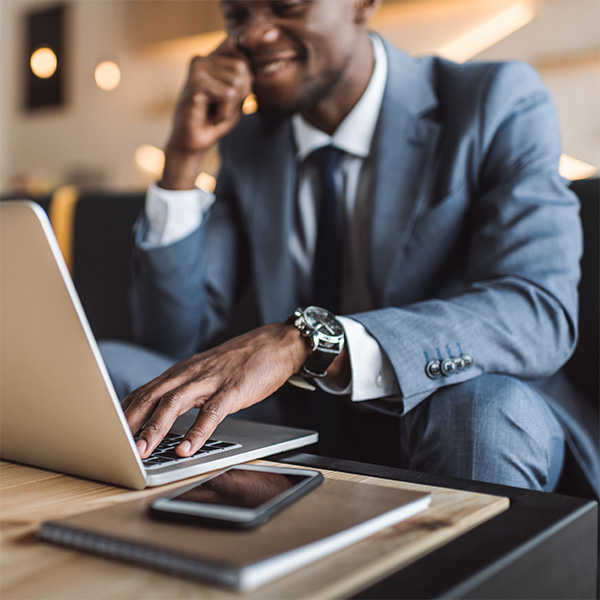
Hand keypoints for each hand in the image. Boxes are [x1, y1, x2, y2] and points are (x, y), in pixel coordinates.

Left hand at [122, 324, 309, 458]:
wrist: (275, 343)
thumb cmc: (240, 362)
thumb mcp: (205, 373)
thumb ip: (183, 390)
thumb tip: (159, 413)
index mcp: (182, 372)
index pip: (144, 392)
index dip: (123, 413)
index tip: (105, 433)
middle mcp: (190, 373)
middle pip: (151, 396)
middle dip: (129, 422)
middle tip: (113, 447)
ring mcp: (211, 380)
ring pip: (175, 403)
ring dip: (155, 428)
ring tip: (143, 451)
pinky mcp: (233, 389)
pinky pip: (212, 412)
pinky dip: (197, 431)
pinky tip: (187, 448)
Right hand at [160, 37, 252, 189]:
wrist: (191, 144)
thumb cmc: (215, 121)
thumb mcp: (237, 97)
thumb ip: (245, 76)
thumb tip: (244, 53)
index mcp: (211, 58)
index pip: (241, 50)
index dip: (246, 77)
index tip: (231, 98)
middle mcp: (202, 58)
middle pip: (243, 68)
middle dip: (239, 95)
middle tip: (220, 108)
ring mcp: (197, 68)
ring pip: (237, 82)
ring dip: (231, 105)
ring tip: (214, 112)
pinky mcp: (196, 81)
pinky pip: (228, 94)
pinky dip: (224, 112)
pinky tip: (211, 117)